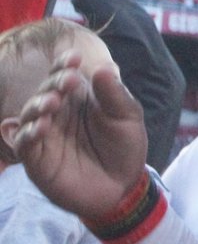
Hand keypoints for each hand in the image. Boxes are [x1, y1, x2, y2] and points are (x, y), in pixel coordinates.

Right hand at [11, 50, 149, 220]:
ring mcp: (45, 135)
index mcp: (77, 98)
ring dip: (38, 105)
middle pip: (46, 91)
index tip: (74, 57)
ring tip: (52, 102)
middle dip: (54, 83)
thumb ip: (114, 95)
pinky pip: (25, 143)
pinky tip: (40, 127)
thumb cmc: (123, 147)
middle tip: (68, 81)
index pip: (64, 75)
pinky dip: (29, 133)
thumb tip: (103, 67)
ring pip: (30, 114)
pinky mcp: (37, 159)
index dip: (64, 64)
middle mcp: (56, 113)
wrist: (124, 186)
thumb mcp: (127, 118)